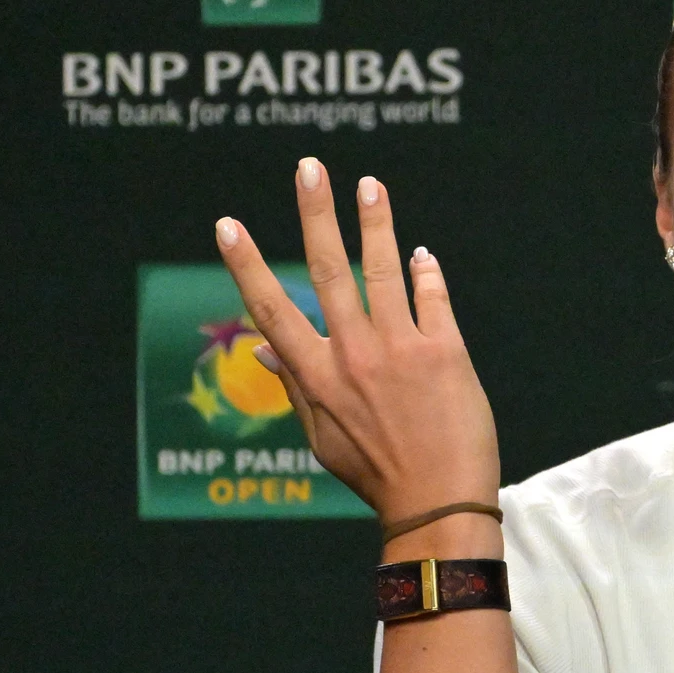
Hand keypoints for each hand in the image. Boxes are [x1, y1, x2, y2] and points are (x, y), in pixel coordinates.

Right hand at [213, 157, 498, 523]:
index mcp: (316, 376)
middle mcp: (354, 354)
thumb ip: (294, 385)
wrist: (439, 503)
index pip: (271, 309)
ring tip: (369, 184)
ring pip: (383, 269)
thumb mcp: (321, 437)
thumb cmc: (377, 474)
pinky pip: (432, 298)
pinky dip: (425, 272)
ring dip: (375, 222)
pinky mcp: (445, 352)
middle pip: (328, 269)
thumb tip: (260, 348)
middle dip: (317, 213)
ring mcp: (401, 349)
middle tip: (309, 168)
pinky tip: (420, 253)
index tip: (227, 225)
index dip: (247, 264)